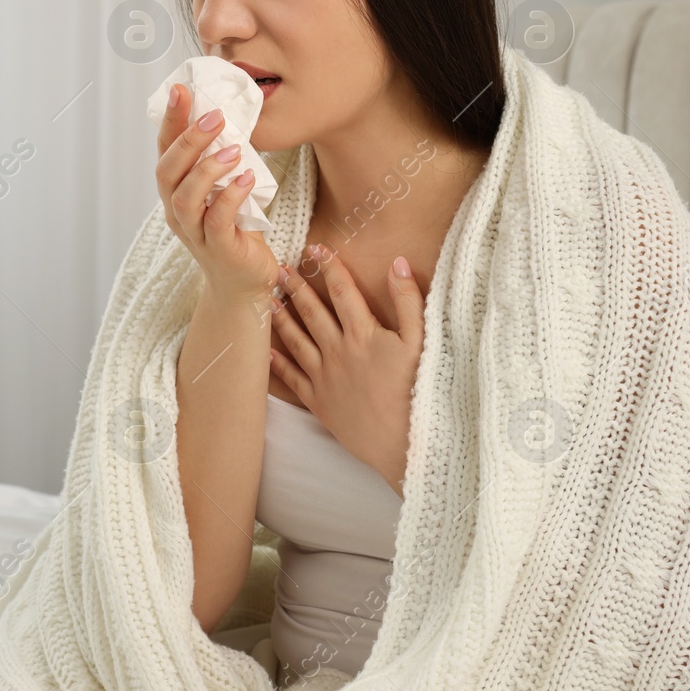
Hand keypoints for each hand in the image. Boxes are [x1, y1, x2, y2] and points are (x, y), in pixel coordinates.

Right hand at [155, 83, 276, 300]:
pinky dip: (231, 196)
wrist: (243, 282)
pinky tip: (248, 178)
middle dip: (188, 140)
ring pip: (186, 197)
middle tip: (214, 116)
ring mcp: (194, 232)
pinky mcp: (218, 249)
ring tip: (235, 149)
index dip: (170, 120)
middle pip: (168, 172)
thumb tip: (231, 117)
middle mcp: (177, 211)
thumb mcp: (226, 188)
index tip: (181, 90)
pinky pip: (217, 220)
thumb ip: (222, 159)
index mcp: (176, 191)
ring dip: (208, 169)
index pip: (165, 150)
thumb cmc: (235, 230)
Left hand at [269, 245, 424, 494]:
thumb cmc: (417, 390)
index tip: (315, 248)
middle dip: (295, 287)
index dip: (328, 267)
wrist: (403, 441)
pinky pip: (293, 378)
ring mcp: (325, 376)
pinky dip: (279, 362)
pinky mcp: (319, 401)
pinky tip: (269, 350)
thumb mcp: (421, 342)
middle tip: (278, 268)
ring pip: (297, 340)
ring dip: (281, 317)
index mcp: (363, 333)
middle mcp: (338, 350)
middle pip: (312, 311)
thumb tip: (399, 263)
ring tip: (268, 299)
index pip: (341, 291)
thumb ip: (409, 301)